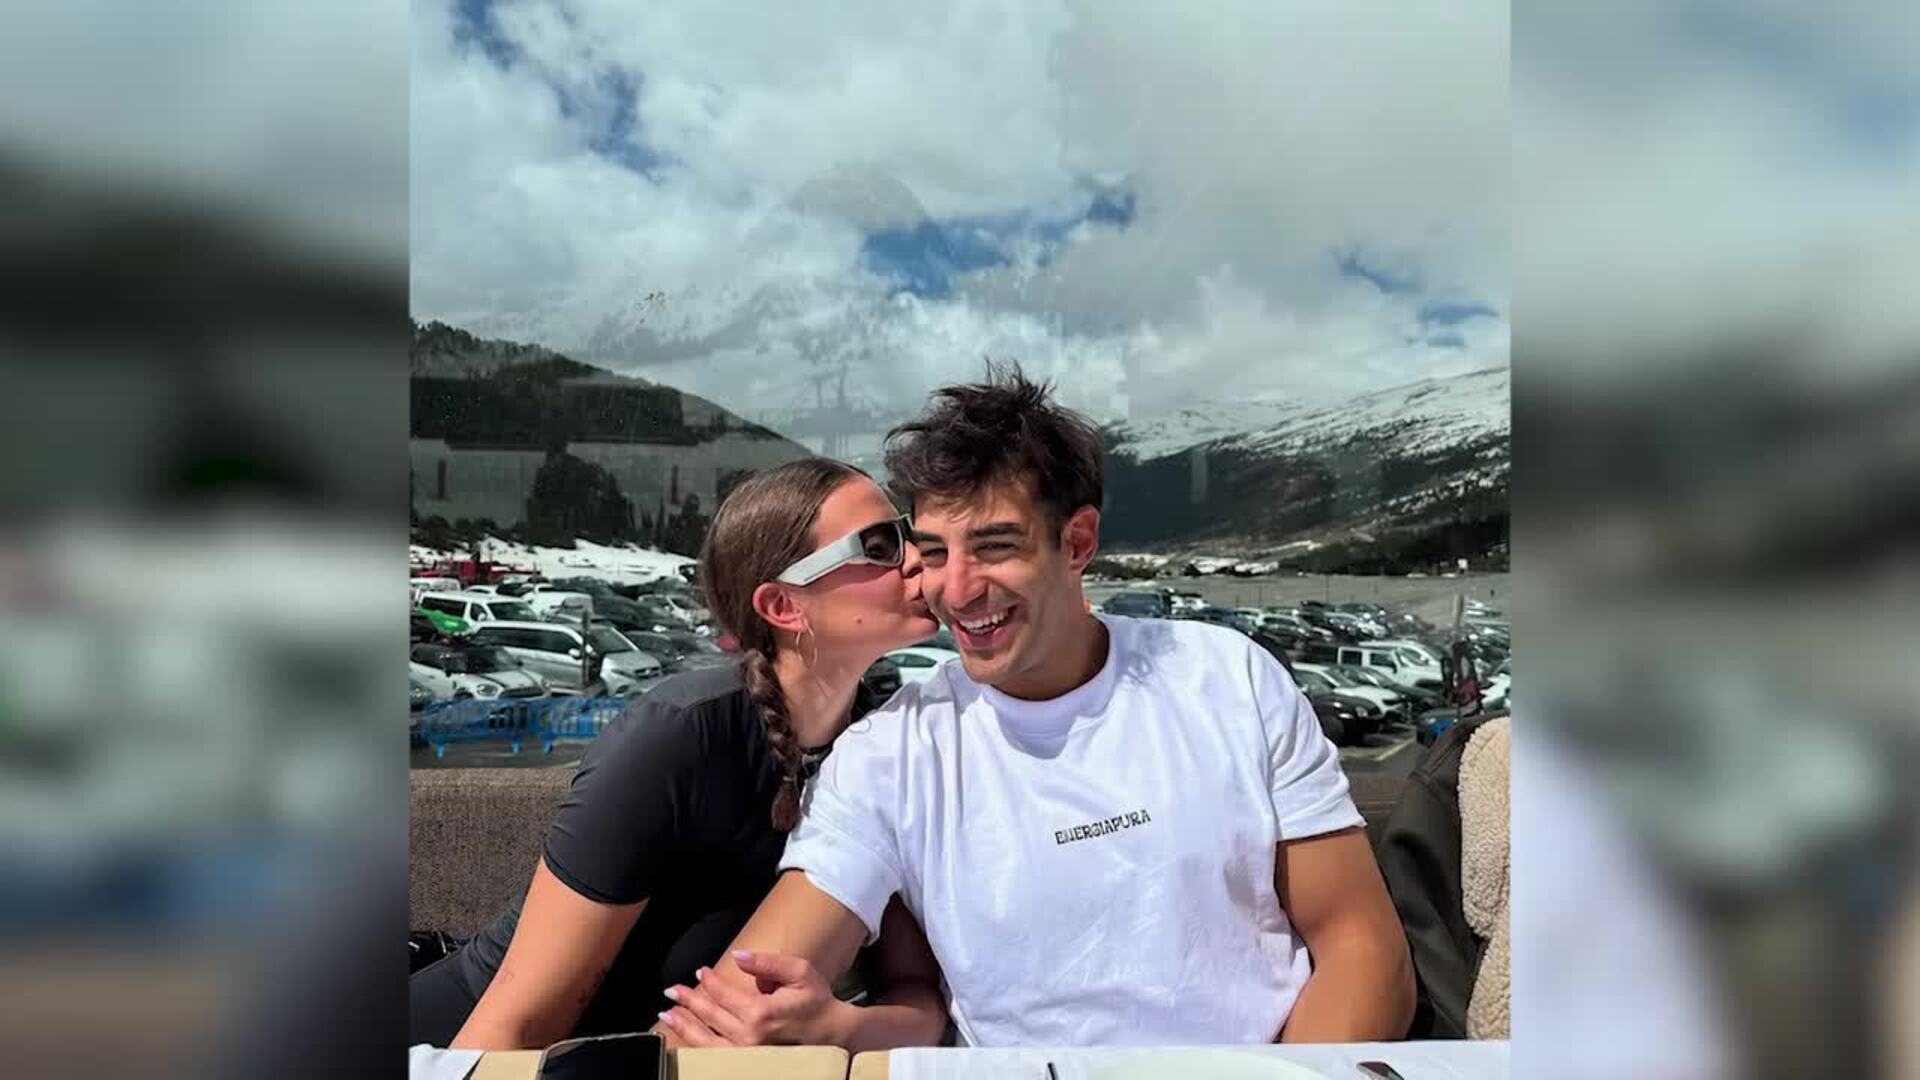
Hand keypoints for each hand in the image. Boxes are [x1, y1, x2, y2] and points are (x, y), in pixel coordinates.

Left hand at [657, 950, 851, 1046]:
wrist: (833, 1035)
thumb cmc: (816, 1001)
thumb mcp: (799, 972)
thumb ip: (767, 962)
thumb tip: (737, 955)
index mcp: (761, 1012)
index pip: (724, 993)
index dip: (710, 980)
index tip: (701, 970)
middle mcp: (749, 1036)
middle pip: (709, 1015)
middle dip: (688, 1000)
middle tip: (672, 990)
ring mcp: (746, 1054)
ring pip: (705, 1039)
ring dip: (684, 1024)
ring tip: (668, 1013)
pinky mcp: (747, 1063)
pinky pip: (714, 1054)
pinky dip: (695, 1043)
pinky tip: (684, 1036)